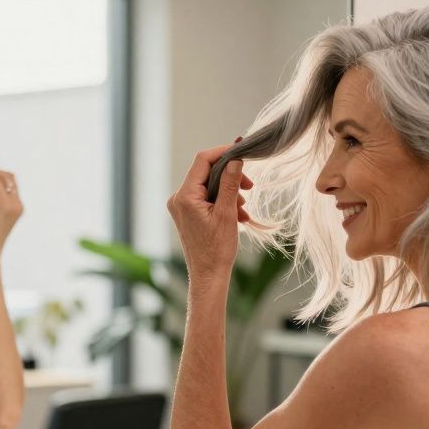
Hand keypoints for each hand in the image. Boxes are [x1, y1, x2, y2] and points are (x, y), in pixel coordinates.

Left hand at [166, 143, 252, 284]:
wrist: (208, 276)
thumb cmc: (217, 249)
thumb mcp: (227, 213)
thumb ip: (231, 184)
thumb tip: (236, 159)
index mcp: (185, 196)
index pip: (202, 160)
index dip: (223, 152)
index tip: (242, 152)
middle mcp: (178, 198)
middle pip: (206, 172)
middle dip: (230, 177)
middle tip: (249, 186)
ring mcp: (182, 206)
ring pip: (209, 186)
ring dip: (229, 192)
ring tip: (243, 209)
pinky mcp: (188, 213)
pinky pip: (206, 198)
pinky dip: (223, 202)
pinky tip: (238, 215)